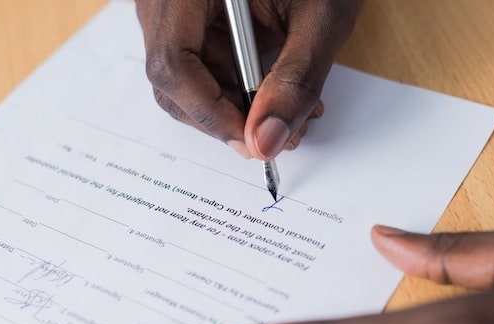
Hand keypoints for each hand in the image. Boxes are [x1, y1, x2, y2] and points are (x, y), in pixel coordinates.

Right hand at [134, 0, 361, 158]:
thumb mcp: (321, 18)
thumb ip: (296, 80)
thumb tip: (266, 141)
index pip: (172, 63)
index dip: (210, 113)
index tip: (253, 141)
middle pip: (173, 78)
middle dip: (225, 117)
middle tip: (275, 136)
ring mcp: (177, 9)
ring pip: (188, 80)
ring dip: (237, 108)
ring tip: (290, 114)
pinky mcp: (194, 21)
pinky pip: (204, 68)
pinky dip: (239, 91)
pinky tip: (277, 93)